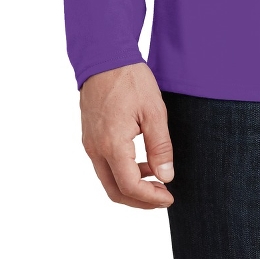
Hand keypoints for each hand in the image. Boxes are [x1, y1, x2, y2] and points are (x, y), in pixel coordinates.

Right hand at [80, 62, 174, 208]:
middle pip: (114, 191)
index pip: (130, 186)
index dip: (150, 198)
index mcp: (112, 144)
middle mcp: (96, 149)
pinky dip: (122, 172)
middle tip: (162, 197)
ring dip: (131, 187)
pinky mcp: (89, 136)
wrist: (104, 57)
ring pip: (108, 180)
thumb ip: (160, 147)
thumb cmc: (130, 79)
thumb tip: (166, 177)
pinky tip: (141, 162)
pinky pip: (104, 165)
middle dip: (139, 201)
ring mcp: (90, 144)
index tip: (169, 197)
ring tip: (157, 180)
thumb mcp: (154, 111)